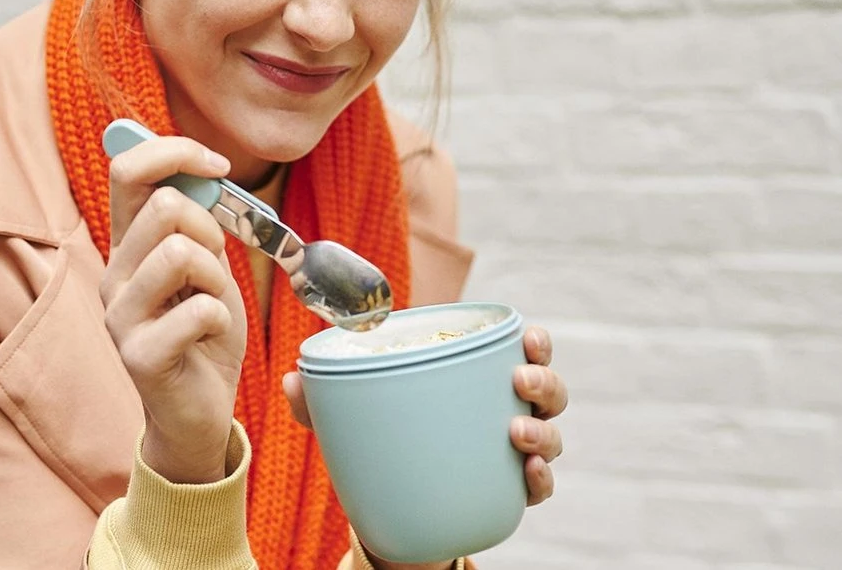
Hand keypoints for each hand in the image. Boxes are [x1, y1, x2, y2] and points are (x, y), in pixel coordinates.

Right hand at [102, 136, 247, 483]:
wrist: (198, 410)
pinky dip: (221, 318)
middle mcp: (113, 274)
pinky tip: (209, 338)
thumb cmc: (203, 331)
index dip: (175, 152)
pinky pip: (200, 310)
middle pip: (164, 206)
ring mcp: (120, 317)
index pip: (128, 169)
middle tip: (213, 268)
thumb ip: (197, 222)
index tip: (218, 165)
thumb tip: (201, 168)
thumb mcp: (207, 265)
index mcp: (127, 245)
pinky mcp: (139, 356)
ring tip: (211, 305)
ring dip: (216, 278)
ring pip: (180, 252)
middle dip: (209, 229)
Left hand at [282, 325, 567, 507]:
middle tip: (519, 381)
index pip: (520, 352)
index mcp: (477, 379)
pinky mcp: (510, 494)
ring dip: (542, 432)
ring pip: (551, 437)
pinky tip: (528, 475)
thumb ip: (322, 399)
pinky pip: (539, 487)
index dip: (535, 342)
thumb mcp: (354, 416)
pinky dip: (540, 481)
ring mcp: (513, 454)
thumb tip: (290, 380)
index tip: (528, 336)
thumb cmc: (388, 437)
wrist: (397, 506)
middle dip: (543, 380)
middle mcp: (506, 411)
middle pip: (547, 390)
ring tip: (516, 433)